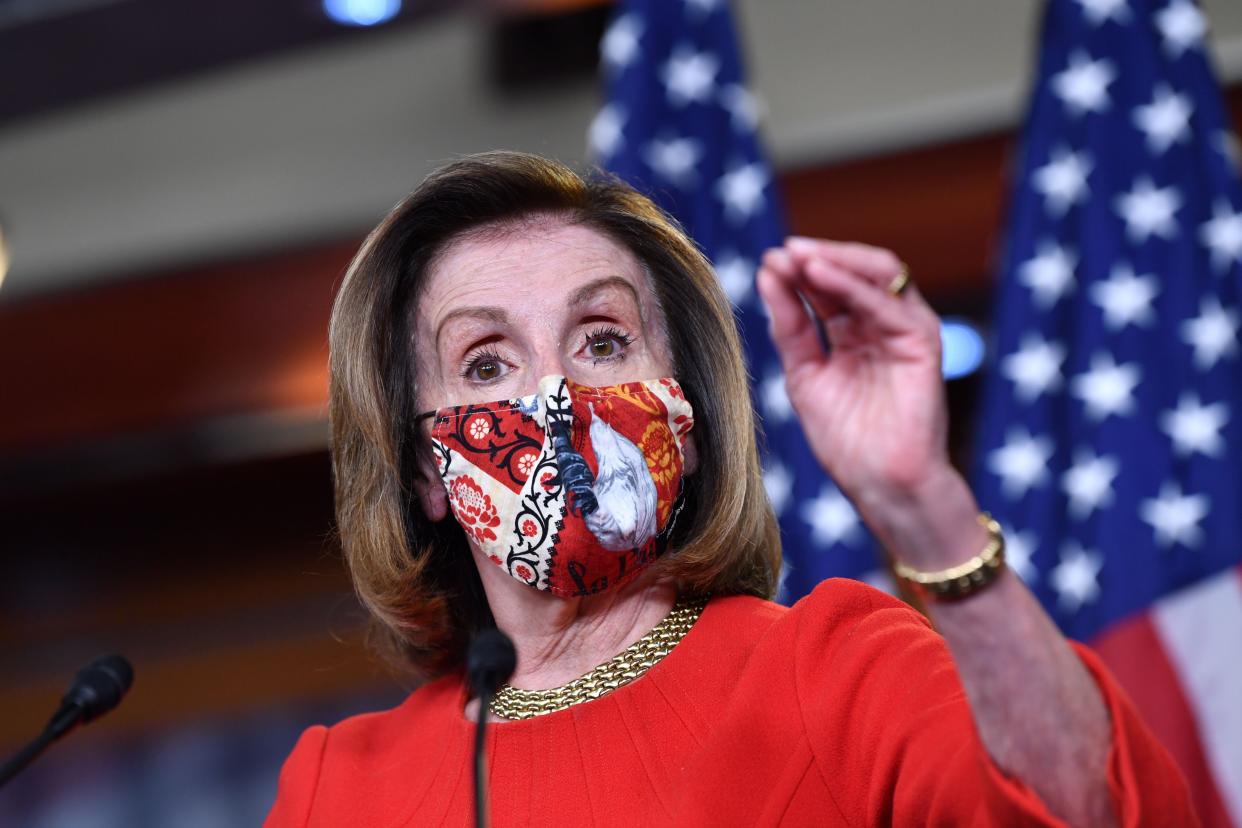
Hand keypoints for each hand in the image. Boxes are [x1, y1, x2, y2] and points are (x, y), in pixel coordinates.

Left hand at [757, 238, 973, 561]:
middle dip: (817, 258)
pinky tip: (821, 275)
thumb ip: (790, 327)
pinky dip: (853, 286)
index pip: (827, 288)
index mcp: (853, 334)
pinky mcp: (923, 342)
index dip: (797, 273)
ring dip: (835, 261)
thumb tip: (768, 276)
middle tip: (782, 252)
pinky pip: (888, 304)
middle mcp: (881, 326)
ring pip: (876, 276)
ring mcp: (904, 331)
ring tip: (798, 256)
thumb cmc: (847, 441)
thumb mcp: (804, 374)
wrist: (880, 485)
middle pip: (852, 274)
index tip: (766, 262)